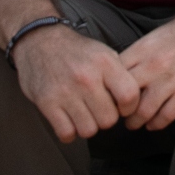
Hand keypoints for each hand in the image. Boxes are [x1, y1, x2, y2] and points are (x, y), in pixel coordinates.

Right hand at [13, 23, 139, 142]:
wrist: (40, 41)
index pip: (129, 96)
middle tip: (99, 109)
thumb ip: (119, 75)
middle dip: (105, 118)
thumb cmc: (76, 51)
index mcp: (104, 63)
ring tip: (83, 113)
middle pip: (108, 120)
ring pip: (88, 130)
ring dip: (87, 126)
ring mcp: (65, 92)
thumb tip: (134, 101)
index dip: (129, 107)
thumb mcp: (104, 53)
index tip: (122, 106)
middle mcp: (86, 78)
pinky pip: (66, 134)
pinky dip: (69, 132)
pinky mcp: (47, 103)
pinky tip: (69, 119)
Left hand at [118, 2, 174, 130]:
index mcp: (142, 49)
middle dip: (118, 110)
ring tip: (134, 122)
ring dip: (136, 122)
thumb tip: (117, 75)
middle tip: (118, 114)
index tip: (107, 97)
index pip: (113, 77)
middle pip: (124, 97)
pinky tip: (153, 123)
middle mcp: (154, 65)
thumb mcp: (154, 37)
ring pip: (143, 111)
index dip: (107, 90)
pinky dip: (156, 124)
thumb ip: (136, 56)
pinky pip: (167, 115)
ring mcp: (172, 78)